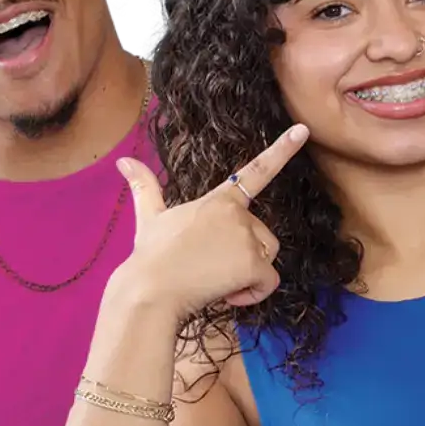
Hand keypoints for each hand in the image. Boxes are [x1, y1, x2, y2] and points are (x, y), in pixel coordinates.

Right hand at [114, 125, 308, 318]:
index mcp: (218, 200)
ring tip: (215, 280)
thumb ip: (144, 187)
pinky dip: (252, 294)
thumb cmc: (150, 256)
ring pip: (267, 258)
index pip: (256, 171)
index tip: (302, 130)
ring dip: (248, 274)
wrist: (150, 290)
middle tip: (210, 268)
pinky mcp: (253, 263)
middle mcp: (237, 213)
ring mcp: (246, 237)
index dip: (281, 150)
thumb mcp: (149, 218)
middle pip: (263, 236)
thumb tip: (122, 161)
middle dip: (245, 256)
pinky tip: (227, 295)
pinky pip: (268, 283)